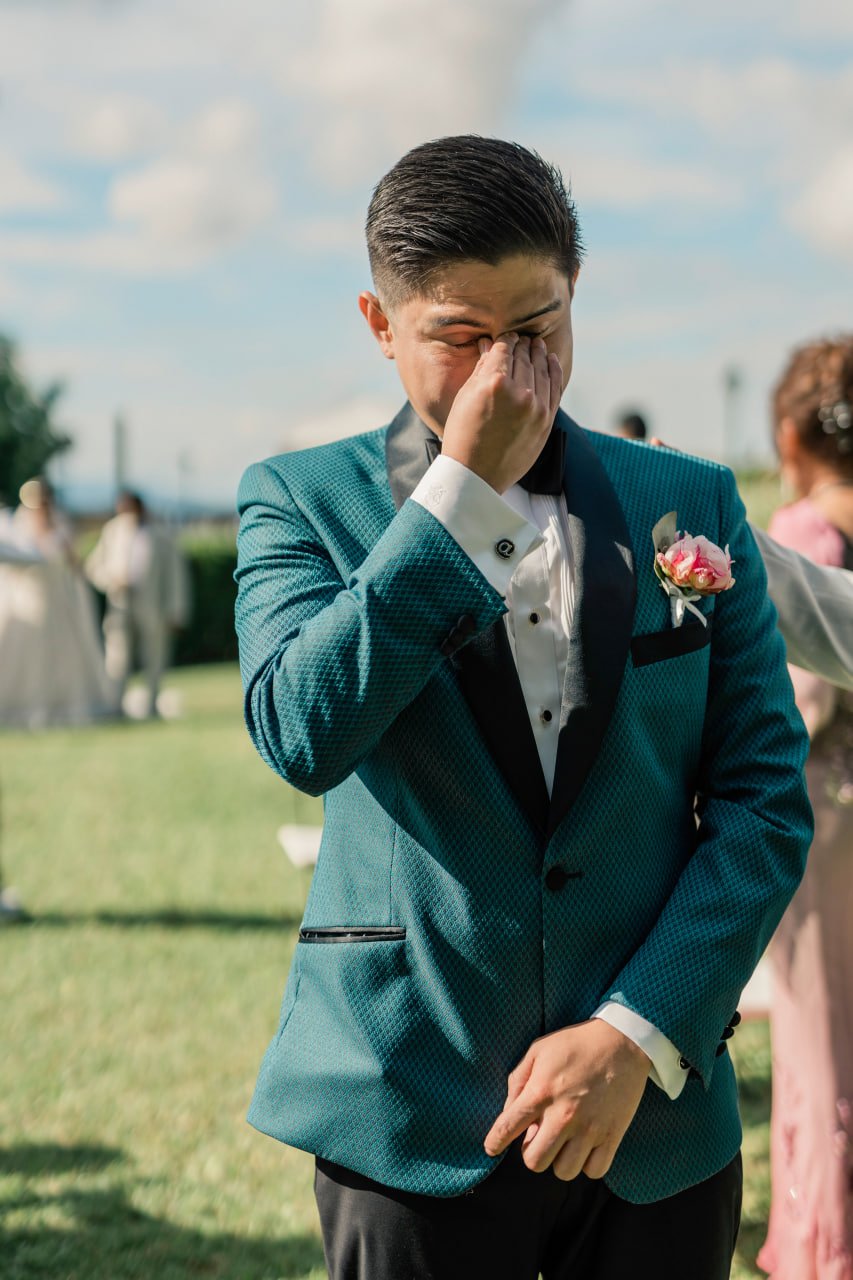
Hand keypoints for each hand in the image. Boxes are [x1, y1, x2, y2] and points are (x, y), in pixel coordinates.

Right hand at [441, 333, 562, 492]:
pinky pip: (554, 388)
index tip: (507, 337)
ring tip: (537, 344)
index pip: (504, 349)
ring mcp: (536, 407)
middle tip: (523, 338)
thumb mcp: (465, 398)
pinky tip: (551, 359)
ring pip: (541, 370)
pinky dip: (554, 370)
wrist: (476, 475)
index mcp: (494, 383)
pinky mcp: (546, 421)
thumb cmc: (462, 436)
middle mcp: (519, 392)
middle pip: (524, 358)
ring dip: (539, 354)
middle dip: (522, 345)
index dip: (505, 339)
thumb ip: (481, 369)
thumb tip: (490, 345)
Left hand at [483, 1020, 650, 1180]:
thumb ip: (517, 1080)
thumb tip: (508, 1112)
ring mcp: (589, 1129)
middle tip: (540, 1136)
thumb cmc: (576, 1044)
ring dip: (559, 1160)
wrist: (622, 1042)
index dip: (495, 1142)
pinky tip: (585, 1147)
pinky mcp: (612, 1136)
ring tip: (564, 1141)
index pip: (508, 1127)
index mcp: (541, 1092)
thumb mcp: (538, 1050)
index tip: (491, 1148)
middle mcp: (564, 1115)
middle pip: (535, 1162)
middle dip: (532, 1152)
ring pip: (564, 1172)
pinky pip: (594, 1171)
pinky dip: (587, 1164)